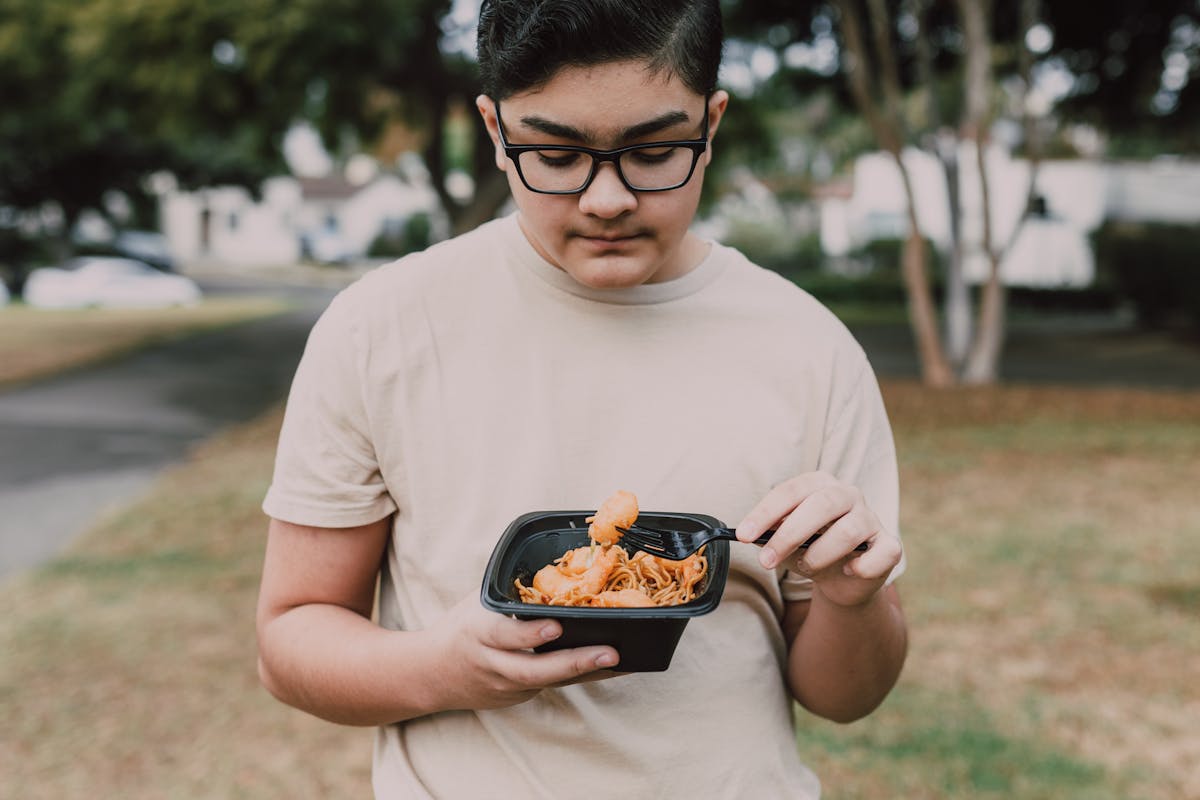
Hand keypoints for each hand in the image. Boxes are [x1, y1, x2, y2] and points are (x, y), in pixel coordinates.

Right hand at [427, 595, 621, 710]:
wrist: (431, 674)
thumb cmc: (461, 628)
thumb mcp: (478, 604)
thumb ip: (511, 595)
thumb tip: (555, 571)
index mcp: (479, 632)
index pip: (504, 634)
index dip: (529, 634)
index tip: (555, 627)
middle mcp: (492, 663)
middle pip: (532, 669)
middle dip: (573, 662)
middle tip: (609, 652)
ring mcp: (504, 686)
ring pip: (547, 682)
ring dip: (585, 672)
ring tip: (618, 661)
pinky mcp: (515, 698)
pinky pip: (551, 687)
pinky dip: (578, 677)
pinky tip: (606, 668)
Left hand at [736, 472, 902, 607]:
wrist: (843, 578)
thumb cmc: (811, 549)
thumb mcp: (786, 540)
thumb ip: (771, 533)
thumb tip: (751, 536)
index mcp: (819, 484)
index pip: (791, 491)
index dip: (765, 513)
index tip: (743, 535)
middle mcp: (848, 494)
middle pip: (820, 506)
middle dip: (788, 535)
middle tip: (765, 559)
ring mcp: (871, 518)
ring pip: (847, 532)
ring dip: (819, 555)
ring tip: (805, 566)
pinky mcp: (889, 545)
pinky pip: (881, 553)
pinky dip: (862, 566)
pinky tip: (848, 571)